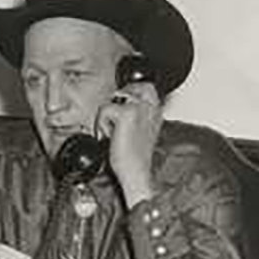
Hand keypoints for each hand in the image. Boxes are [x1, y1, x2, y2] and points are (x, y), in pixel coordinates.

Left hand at [96, 80, 161, 205]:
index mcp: (157, 110)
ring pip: (113, 100)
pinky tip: (110, 137)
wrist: (136, 172)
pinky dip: (102, 125)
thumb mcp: (141, 131)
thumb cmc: (134, 157)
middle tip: (115, 124)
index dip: (129, 94)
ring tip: (114, 134)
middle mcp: (151, 106)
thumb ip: (137, 115)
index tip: (122, 114)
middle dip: (117, 104)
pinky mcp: (127, 113)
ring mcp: (140, 108)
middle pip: (127, 88)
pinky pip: (104, 110)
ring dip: (107, 118)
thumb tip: (121, 103)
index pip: (145, 86)